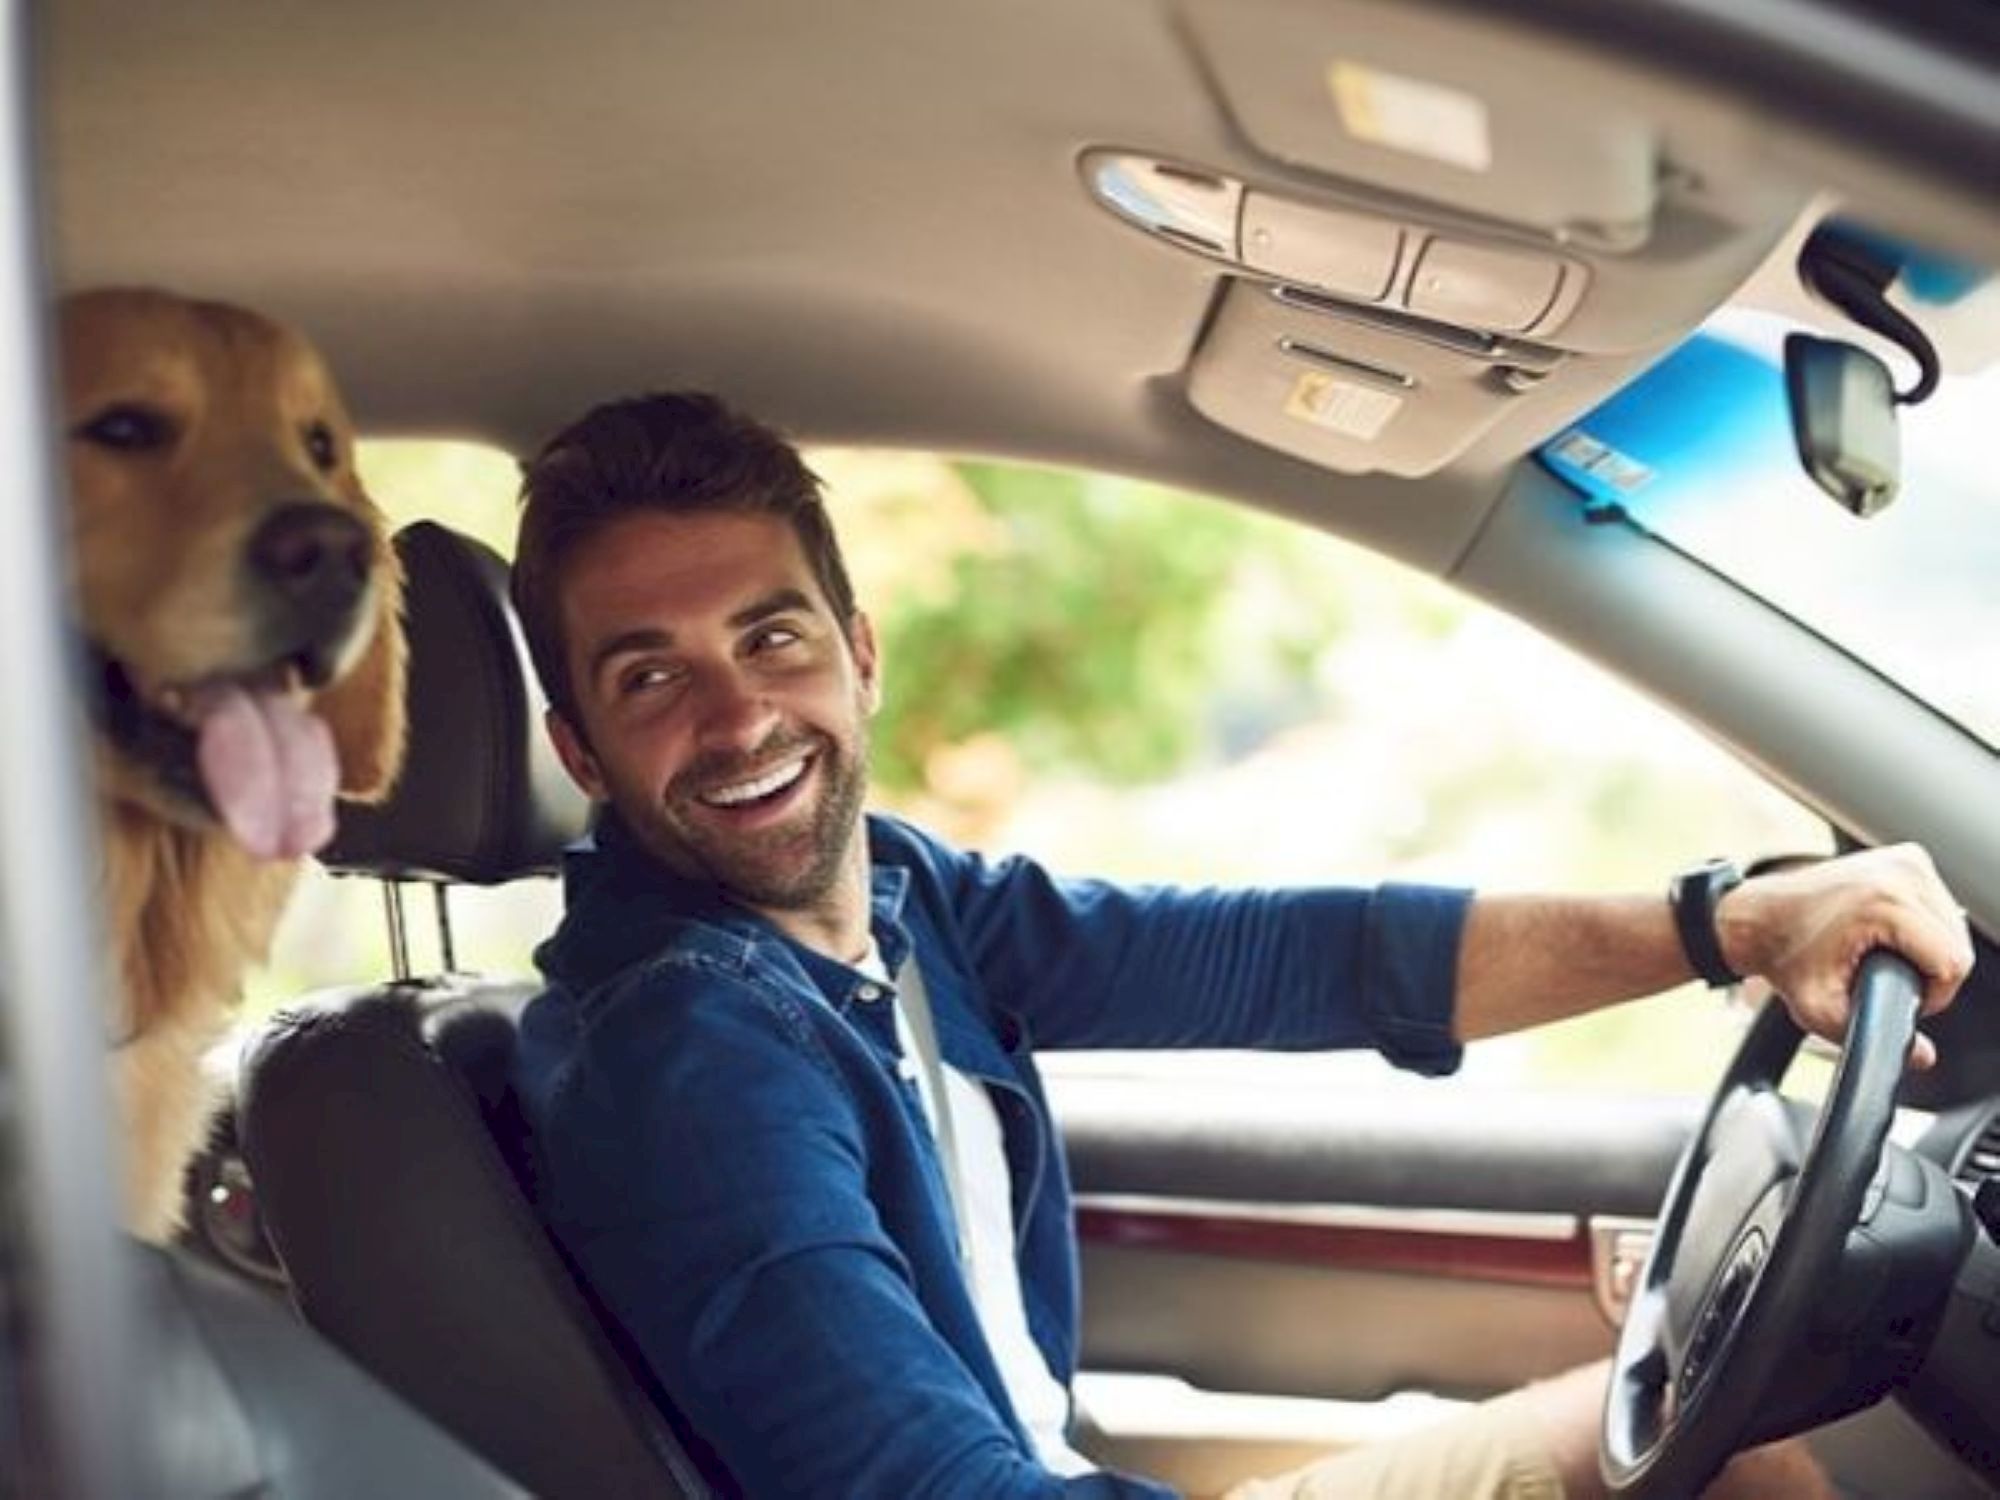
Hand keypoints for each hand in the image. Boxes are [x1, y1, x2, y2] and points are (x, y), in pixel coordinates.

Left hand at [1717, 843, 1974, 1068]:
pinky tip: (1892, 937)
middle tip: (1886, 980)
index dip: (1933, 995)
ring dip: (1929, 951)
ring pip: (1953, 926)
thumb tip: (1920, 1055)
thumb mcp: (1819, 1008)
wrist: (1756, 917)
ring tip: (1886, 959)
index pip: (1951, 963)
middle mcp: (1901, 872)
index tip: (1901, 999)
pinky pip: (1939, 906)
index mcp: (1886, 902)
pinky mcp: (1906, 857)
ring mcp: (1905, 859)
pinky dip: (1925, 928)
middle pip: (1957, 944)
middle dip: (1930, 974)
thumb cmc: (1781, 955)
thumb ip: (1871, 1037)